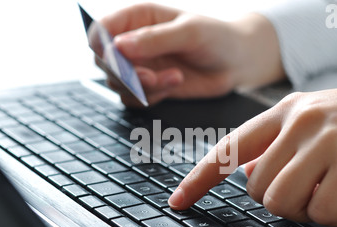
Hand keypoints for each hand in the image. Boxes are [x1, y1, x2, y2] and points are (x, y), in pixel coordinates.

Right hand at [96, 3, 283, 105]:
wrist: (236, 62)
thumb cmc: (217, 37)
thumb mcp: (189, 32)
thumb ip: (154, 39)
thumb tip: (118, 47)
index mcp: (138, 17)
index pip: (101, 30)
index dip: (101, 46)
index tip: (116, 60)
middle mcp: (134, 42)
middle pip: (104, 62)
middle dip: (125, 74)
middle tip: (150, 77)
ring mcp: (140, 66)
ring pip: (118, 84)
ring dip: (142, 88)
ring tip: (174, 78)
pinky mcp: (150, 86)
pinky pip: (134, 99)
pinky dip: (151, 98)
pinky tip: (174, 84)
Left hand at [168, 80, 336, 226]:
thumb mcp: (317, 123)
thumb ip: (278, 147)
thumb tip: (248, 176)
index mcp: (286, 111)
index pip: (228, 149)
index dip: (199, 179)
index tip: (179, 200)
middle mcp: (300, 121)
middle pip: (256, 188)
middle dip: (279, 202)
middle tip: (310, 191)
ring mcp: (325, 139)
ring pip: (281, 202)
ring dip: (304, 211)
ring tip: (329, 194)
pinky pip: (322, 211)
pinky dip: (334, 215)